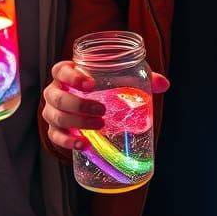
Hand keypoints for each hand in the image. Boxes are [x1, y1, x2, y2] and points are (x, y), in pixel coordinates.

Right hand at [41, 60, 169, 150]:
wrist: (90, 107)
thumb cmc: (104, 88)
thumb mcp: (121, 79)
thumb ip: (142, 78)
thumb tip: (164, 84)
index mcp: (67, 74)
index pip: (60, 70)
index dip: (72, 76)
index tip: (91, 83)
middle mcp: (55, 91)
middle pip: (56, 96)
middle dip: (79, 104)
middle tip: (102, 110)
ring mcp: (53, 112)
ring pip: (55, 117)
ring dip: (76, 123)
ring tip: (100, 125)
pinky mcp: (55, 131)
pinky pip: (54, 137)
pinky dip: (68, 142)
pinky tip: (84, 145)